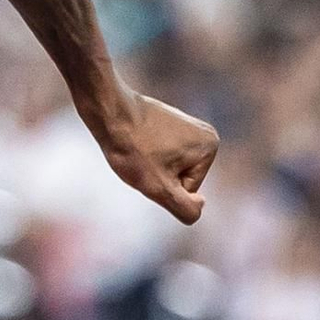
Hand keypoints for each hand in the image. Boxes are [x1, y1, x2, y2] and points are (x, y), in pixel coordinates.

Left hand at [93, 89, 218, 225]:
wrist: (109, 112)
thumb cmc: (133, 149)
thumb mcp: (159, 188)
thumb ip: (185, 207)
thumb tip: (201, 206)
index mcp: (210, 147)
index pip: (188, 190)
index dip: (163, 185)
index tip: (150, 165)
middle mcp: (205, 133)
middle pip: (181, 178)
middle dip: (158, 176)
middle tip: (142, 158)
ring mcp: (188, 126)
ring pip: (169, 166)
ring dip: (150, 166)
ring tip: (138, 150)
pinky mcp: (171, 122)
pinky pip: (161, 153)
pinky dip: (146, 153)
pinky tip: (136, 141)